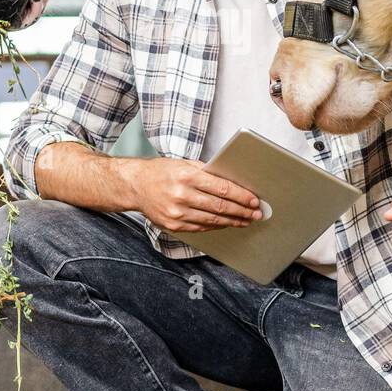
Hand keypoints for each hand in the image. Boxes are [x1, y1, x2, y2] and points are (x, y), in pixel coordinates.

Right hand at [132, 157, 262, 233]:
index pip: (222, 188)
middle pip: (220, 206)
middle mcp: (182, 195)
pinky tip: (226, 223)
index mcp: (187, 176)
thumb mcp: (184, 164)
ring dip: (233, 221)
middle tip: (256, 213)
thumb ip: (207, 172)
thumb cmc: (161, 172)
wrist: (135, 186)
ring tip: (245, 220)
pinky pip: (201, 227)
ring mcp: (177, 213)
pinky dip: (216, 225)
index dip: (242, 196)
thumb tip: (232, 182)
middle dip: (242, 211)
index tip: (254, 200)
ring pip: (213, 219)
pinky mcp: (174, 225)